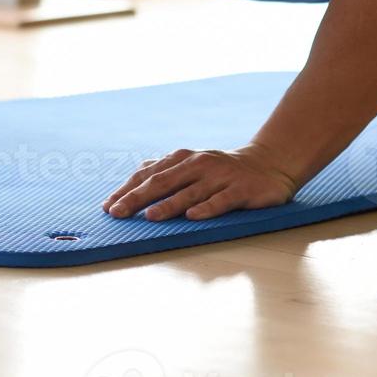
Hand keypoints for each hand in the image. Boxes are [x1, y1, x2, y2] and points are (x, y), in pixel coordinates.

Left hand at [101, 144, 298, 221]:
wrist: (267, 164)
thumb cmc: (220, 170)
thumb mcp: (190, 166)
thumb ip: (164, 172)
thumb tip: (132, 182)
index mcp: (181, 160)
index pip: (148, 175)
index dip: (126, 190)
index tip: (108, 206)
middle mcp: (197, 165)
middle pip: (162, 182)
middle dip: (137, 198)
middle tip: (118, 213)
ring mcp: (219, 176)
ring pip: (189, 192)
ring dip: (168, 205)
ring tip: (150, 216)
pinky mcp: (240, 189)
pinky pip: (221, 200)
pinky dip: (206, 208)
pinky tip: (193, 216)